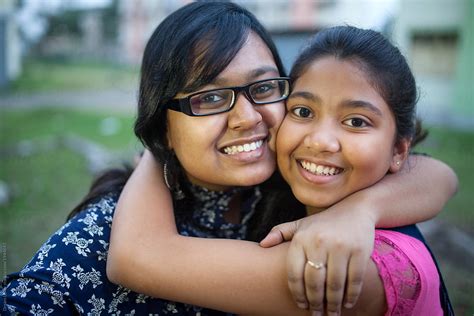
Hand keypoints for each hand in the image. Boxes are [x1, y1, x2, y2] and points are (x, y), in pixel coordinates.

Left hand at [260, 201, 375, 314]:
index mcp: (301, 239)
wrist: (355, 209)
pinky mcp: (360, 251)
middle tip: (317, 314)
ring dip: (333, 304)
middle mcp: (319, 242)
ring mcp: (340, 246)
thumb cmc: (323, 223)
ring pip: (335, 284)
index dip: (297, 294)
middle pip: (314, 283)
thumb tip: (262, 245)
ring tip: (331, 314)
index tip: (301, 305)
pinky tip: (347, 304)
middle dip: (315, 303)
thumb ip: (280, 233)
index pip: (294, 274)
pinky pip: (354, 280)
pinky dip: (351, 296)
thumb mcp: (300, 224)